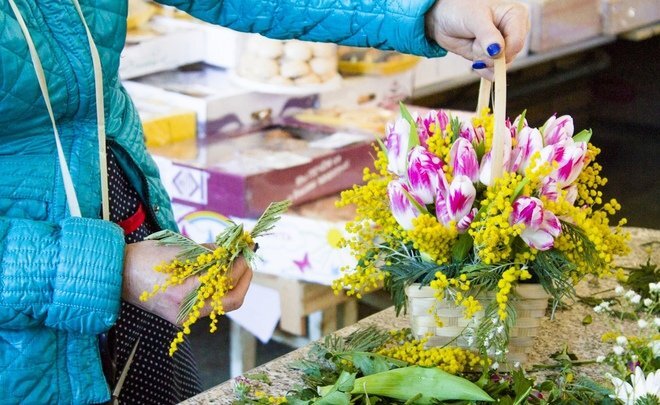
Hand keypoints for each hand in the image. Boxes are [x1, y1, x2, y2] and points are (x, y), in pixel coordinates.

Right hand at [122, 240, 252, 324]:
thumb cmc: (146, 257)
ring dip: (233, 284)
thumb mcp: (179, 248)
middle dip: (244, 279)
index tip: (246, 250)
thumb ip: (209, 252)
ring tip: (235, 264)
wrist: (117, 274)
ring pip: (222, 304)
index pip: (227, 280)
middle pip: (232, 301)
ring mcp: (185, 317)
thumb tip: (231, 250)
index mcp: (186, 291)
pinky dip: (218, 289)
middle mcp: (187, 310)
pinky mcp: (181, 317)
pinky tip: (219, 274)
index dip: (241, 264)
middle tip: (247, 261)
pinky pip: (209, 305)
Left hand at [425, 0, 528, 78]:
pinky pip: (493, 72)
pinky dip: (482, 70)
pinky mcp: (492, 57)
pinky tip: (474, 60)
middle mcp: (512, 31)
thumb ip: (487, 35)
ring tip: (473, 43)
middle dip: (489, 55)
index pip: (517, 42)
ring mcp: (503, 45)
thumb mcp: (474, 18)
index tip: (487, 49)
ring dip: (483, 60)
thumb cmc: (460, 10)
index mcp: (516, 16)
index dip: (502, 51)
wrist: (443, 19)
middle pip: (510, 57)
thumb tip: (498, 51)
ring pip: (500, 66)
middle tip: (475, 41)